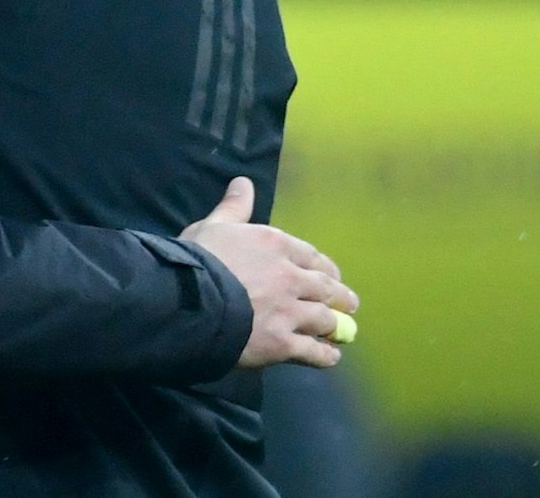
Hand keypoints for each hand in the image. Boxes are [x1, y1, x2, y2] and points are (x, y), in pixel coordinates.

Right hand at [180, 177, 357, 369]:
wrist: (189, 300)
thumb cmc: (198, 259)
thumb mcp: (213, 226)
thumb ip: (234, 208)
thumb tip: (244, 182)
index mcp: (276, 245)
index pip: (311, 256)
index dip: (325, 268)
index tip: (332, 275)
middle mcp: (290, 277)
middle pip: (325, 288)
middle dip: (340, 297)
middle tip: (350, 304)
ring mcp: (290, 313)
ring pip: (324, 320)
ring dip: (336, 326)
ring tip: (343, 333)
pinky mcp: (283, 344)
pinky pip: (312, 352)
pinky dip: (325, 355)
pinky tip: (330, 357)